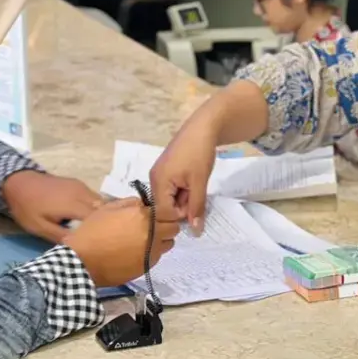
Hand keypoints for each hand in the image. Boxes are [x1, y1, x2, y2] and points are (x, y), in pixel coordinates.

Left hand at [2, 171, 101, 242]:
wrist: (19, 182)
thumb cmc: (27, 207)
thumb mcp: (39, 227)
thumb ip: (60, 236)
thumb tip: (79, 246)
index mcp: (73, 205)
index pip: (97, 218)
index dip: (101, 231)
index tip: (99, 243)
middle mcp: (82, 193)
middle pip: (103, 209)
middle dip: (103, 223)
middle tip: (98, 238)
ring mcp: (81, 186)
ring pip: (100, 202)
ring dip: (100, 214)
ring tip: (93, 229)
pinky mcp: (78, 184)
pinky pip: (93, 196)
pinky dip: (94, 207)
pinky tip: (86, 217)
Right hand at [62, 200, 180, 286]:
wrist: (82, 261)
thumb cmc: (92, 232)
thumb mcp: (108, 208)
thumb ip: (130, 203)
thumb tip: (143, 204)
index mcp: (143, 217)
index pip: (169, 212)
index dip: (164, 212)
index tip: (156, 213)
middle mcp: (152, 234)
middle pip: (173, 229)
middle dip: (166, 225)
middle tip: (152, 226)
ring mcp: (151, 252)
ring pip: (168, 244)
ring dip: (161, 240)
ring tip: (145, 239)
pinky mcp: (146, 267)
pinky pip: (156, 257)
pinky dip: (151, 252)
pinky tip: (136, 252)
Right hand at [149, 120, 217, 235]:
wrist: (203, 127)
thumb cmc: (199, 153)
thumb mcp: (200, 182)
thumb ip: (196, 207)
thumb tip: (195, 231)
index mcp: (158, 182)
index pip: (163, 213)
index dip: (180, 215)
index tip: (195, 205)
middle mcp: (154, 179)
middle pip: (165, 206)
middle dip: (182, 205)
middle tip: (196, 192)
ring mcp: (159, 175)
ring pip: (169, 199)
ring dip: (184, 197)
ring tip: (195, 184)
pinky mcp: (166, 171)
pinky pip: (171, 189)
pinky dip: (183, 190)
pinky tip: (192, 180)